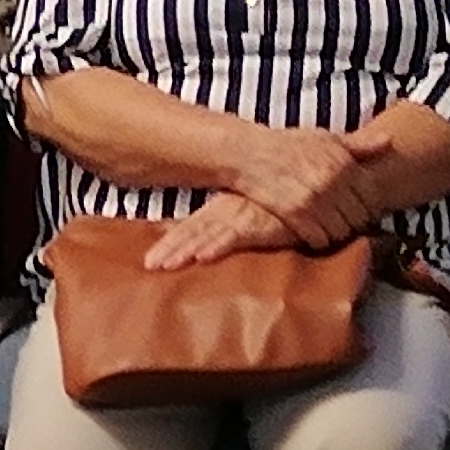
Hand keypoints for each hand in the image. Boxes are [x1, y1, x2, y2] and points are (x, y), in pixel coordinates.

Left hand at [142, 191, 302, 270]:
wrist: (300, 185)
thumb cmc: (274, 201)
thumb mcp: (244, 211)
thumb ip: (223, 224)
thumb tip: (199, 237)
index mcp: (219, 210)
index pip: (188, 229)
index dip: (168, 243)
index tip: (149, 261)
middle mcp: (224, 213)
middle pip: (190, 233)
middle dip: (169, 249)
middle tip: (150, 265)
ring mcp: (239, 217)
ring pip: (206, 236)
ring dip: (186, 250)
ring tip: (166, 264)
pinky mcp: (259, 225)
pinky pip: (235, 237)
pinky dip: (218, 246)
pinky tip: (203, 256)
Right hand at [222, 124, 374, 250]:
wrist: (247, 154)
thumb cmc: (288, 145)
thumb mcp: (325, 139)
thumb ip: (358, 144)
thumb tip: (389, 140)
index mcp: (343, 162)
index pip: (371, 198)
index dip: (367, 209)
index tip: (358, 211)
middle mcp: (332, 180)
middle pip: (359, 218)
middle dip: (354, 223)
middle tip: (342, 222)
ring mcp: (315, 198)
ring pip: (342, 232)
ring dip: (337, 234)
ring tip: (328, 228)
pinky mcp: (296, 214)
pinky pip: (320, 239)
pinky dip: (319, 240)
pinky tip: (312, 232)